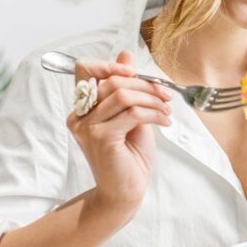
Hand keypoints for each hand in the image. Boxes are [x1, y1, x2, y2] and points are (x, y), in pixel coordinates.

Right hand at [67, 50, 171, 216]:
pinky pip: (132, 113)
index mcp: (83, 107)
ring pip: (122, 95)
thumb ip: (127, 88)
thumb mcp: (131, 114)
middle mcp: (79, 116)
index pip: (84, 69)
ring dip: (152, 98)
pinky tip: (165, 121)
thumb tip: (126, 54)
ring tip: (167, 108)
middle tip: (165, 94)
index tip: (135, 72)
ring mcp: (87, 127)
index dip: (109, 63)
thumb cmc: (129, 155)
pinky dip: (154, 113)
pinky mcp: (101, 138)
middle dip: (145, 84)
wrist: (126, 192)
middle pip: (111, 81)